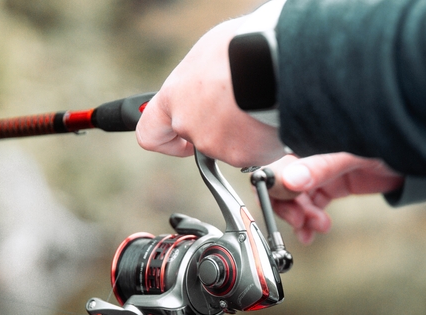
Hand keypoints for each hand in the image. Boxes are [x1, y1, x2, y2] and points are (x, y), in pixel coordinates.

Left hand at [136, 19, 285, 167]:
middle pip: (202, 139)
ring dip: (246, 132)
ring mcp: (214, 144)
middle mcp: (188, 124)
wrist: (274, 62)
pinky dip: (264, 140)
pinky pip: (255, 152)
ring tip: (264, 102)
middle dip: (222, 129)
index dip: (167, 142)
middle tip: (244, 107)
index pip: (151, 133)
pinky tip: (274, 115)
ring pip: (231, 146)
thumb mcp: (211, 52)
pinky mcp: (241, 156)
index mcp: (175, 97)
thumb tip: (211, 82)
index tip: (182, 142)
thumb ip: (201, 79)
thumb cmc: (243, 47)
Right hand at [267, 153, 403, 243]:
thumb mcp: (353, 156)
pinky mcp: (332, 186)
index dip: (275, 188)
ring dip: (301, 218)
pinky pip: (312, 206)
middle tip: (301, 221)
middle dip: (288, 207)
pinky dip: (309, 222)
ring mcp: (321, 173)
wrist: (417, 159)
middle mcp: (310, 158)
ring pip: (297, 200)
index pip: (278, 166)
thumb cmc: (389, 145)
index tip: (285, 206)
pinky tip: (312, 233)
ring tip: (315, 228)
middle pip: (283, 186)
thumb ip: (321, 167)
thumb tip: (291, 180)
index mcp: (309, 144)